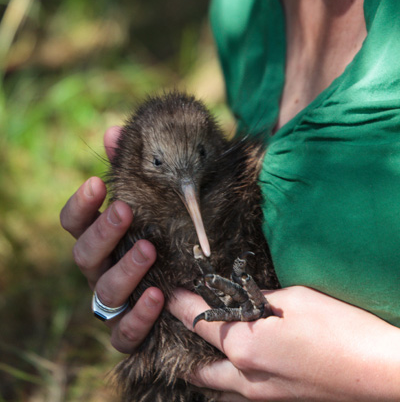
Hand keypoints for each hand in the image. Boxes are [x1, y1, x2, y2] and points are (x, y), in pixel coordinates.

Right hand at [60, 126, 163, 353]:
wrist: (198, 281)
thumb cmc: (169, 230)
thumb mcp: (156, 197)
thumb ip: (133, 167)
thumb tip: (114, 131)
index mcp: (102, 238)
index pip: (74, 222)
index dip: (81, 204)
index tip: (98, 182)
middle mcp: (101, 269)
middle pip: (84, 255)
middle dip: (103, 232)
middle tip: (126, 211)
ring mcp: (115, 302)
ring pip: (104, 292)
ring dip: (125, 270)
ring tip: (150, 249)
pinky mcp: (132, 331)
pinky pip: (125, 333)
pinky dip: (139, 317)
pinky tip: (159, 295)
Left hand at [168, 285, 399, 400]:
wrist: (378, 371)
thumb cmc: (338, 328)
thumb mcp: (293, 298)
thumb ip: (257, 299)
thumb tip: (239, 297)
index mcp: (244, 346)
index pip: (199, 321)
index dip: (180, 303)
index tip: (168, 291)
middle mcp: (246, 376)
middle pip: (200, 362)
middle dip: (185, 342)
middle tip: (180, 320)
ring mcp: (262, 394)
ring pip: (216, 385)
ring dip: (204, 366)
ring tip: (200, 347)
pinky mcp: (279, 400)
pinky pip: (237, 392)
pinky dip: (225, 380)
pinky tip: (232, 365)